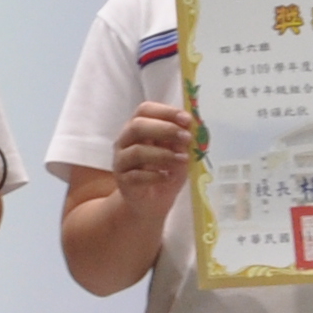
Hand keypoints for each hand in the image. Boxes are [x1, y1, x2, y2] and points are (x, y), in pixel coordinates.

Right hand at [109, 99, 197, 219]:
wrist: (151, 202)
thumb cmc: (165, 172)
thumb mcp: (179, 154)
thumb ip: (182, 141)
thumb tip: (192, 128)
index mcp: (138, 128)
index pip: (145, 110)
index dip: (166, 111)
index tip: (187, 119)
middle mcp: (125, 141)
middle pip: (137, 126)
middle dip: (165, 130)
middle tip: (186, 138)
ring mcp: (121, 161)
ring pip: (136, 151)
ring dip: (163, 154)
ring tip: (182, 160)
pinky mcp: (122, 180)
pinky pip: (136, 175)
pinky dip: (155, 175)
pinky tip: (168, 178)